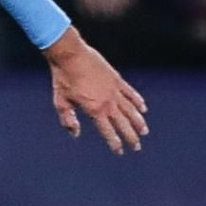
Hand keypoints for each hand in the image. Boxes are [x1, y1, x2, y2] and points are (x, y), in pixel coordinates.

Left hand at [44, 26, 147, 153]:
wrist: (70, 54)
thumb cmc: (63, 78)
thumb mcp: (60, 101)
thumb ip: (68, 119)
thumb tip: (75, 134)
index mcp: (94, 109)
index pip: (107, 131)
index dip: (114, 142)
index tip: (119, 151)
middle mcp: (108, 102)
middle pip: (123, 123)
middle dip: (130, 137)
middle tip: (137, 147)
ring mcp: (114, 90)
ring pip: (131, 109)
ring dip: (138, 121)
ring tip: (144, 131)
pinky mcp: (116, 78)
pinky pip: (130, 93)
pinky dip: (138, 101)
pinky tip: (143, 108)